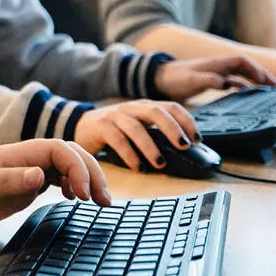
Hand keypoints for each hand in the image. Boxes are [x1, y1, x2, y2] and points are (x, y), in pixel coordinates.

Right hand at [74, 100, 197, 171]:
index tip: (197, 139)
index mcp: (144, 107)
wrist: (78, 126)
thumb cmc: (114, 131)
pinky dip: (130, 154)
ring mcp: (115, 115)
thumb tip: (184, 154)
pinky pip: (117, 139)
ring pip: (136, 127)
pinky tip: (138, 168)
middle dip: (172, 129)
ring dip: (150, 146)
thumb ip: (156, 135)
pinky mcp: (100, 126)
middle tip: (184, 146)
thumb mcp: (137, 128)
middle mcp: (131, 108)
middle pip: (156, 112)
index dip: (186, 121)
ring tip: (161, 164)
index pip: (170, 107)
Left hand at [154, 55, 275, 100]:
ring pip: (240, 74)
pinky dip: (243, 86)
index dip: (255, 69)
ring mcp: (215, 73)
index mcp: (216, 64)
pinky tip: (247, 93)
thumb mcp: (191, 80)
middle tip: (275, 85)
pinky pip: (232, 81)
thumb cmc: (174, 78)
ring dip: (254, 80)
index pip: (241, 62)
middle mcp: (218, 66)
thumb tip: (226, 84)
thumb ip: (208, 80)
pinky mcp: (211, 80)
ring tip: (267, 89)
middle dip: (260, 74)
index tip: (265, 81)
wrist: (159, 79)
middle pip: (245, 67)